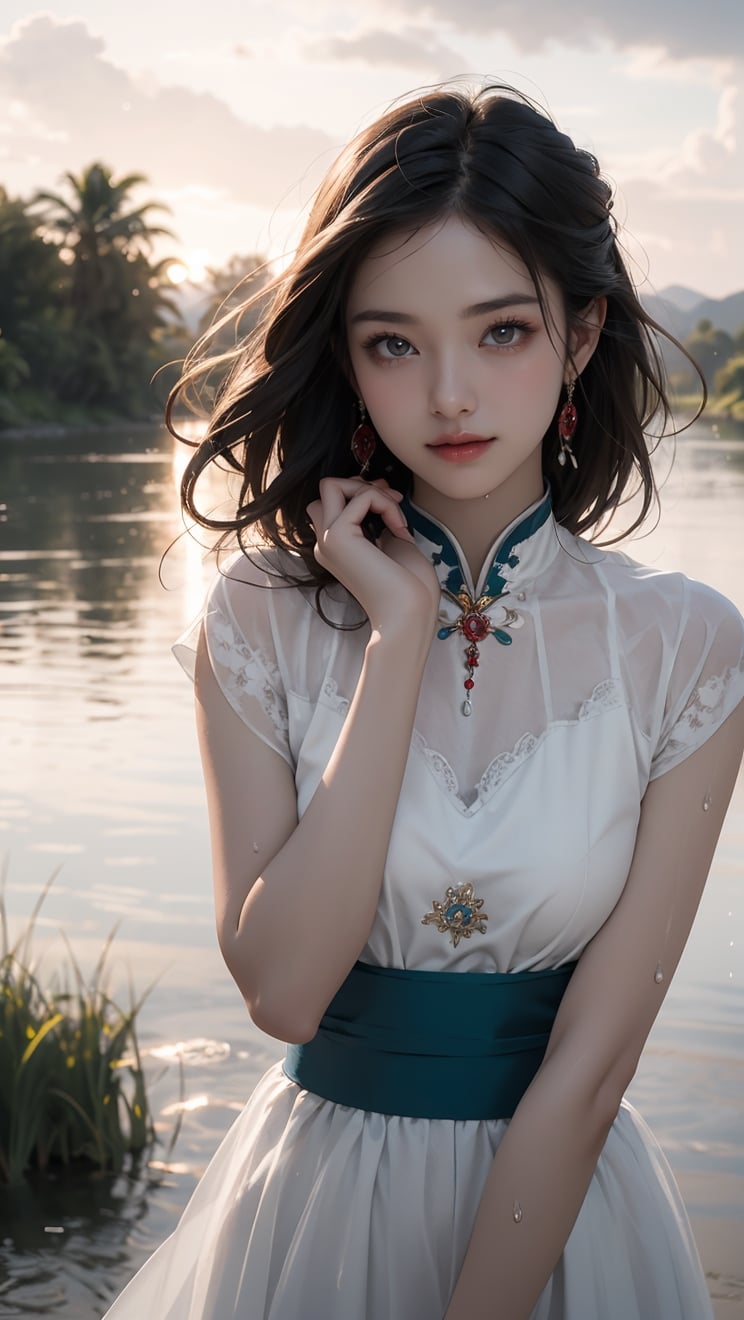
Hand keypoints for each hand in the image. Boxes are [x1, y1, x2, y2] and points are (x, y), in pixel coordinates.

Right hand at [306, 477, 439, 632]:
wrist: (410, 613)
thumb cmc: (409, 587)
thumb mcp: (390, 542)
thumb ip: (376, 518)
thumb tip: (373, 488)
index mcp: (336, 547)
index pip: (331, 502)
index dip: (359, 494)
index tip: (390, 503)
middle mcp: (325, 543)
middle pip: (328, 488)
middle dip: (363, 486)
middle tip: (394, 502)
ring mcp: (328, 540)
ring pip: (333, 485)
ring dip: (374, 492)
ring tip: (398, 517)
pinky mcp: (338, 536)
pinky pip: (362, 496)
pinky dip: (386, 504)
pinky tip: (400, 528)